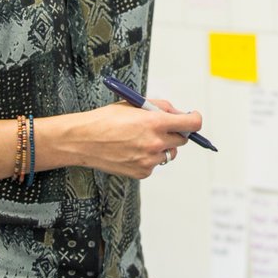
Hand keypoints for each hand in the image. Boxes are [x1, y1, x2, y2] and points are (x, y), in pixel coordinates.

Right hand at [74, 100, 202, 178]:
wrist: (82, 140)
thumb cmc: (105, 120)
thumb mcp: (135, 104)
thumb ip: (160, 108)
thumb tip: (178, 114)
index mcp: (155, 122)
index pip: (192, 124)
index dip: (195, 119)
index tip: (192, 117)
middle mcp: (155, 143)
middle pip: (182, 140)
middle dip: (176, 132)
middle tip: (162, 128)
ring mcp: (149, 160)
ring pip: (169, 153)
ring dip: (162, 146)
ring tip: (141, 140)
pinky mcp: (142, 172)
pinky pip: (155, 164)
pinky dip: (149, 158)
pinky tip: (132, 150)